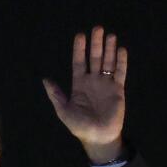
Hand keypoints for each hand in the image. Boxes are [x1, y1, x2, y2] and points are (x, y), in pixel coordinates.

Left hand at [42, 26, 126, 164]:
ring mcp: (106, 84)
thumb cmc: (80, 126)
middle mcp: (93, 81)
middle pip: (95, 58)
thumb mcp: (64, 111)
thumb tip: (45, 80)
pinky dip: (121, 61)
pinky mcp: (118, 90)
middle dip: (96, 44)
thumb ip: (56, 95)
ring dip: (109, 49)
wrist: (99, 137)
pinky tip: (121, 49)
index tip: (80, 35)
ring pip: (108, 62)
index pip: (79, 62)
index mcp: (79, 85)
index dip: (79, 49)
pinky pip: (120, 72)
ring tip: (110, 35)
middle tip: (97, 28)